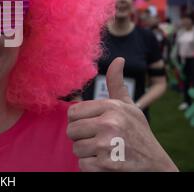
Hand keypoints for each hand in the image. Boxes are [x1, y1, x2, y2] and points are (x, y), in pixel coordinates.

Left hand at [67, 57, 177, 171]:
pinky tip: (106, 163)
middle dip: (82, 138)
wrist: (155, 164)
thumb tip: (118, 59)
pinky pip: (82, 165)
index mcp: (111, 107)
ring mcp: (107, 144)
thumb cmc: (138, 133)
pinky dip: (92, 167)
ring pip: (76, 148)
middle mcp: (109, 123)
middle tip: (99, 141)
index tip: (92, 126)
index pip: (72, 113)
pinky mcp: (107, 164)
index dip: (79, 121)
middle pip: (71, 131)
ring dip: (87, 153)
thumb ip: (117, 84)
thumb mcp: (129, 107)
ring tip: (105, 151)